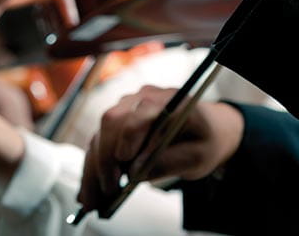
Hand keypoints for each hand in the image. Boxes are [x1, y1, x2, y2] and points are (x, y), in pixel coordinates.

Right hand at [77, 85, 243, 214]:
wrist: (208, 127)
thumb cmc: (205, 139)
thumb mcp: (199, 157)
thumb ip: (169, 162)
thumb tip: (134, 172)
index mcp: (170, 101)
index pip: (142, 111)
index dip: (129, 137)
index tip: (124, 165)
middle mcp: (144, 98)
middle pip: (113, 121)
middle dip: (104, 158)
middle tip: (107, 192)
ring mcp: (129, 106)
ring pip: (100, 133)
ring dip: (93, 167)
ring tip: (91, 201)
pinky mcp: (120, 120)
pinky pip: (100, 141)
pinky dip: (93, 166)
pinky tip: (90, 190)